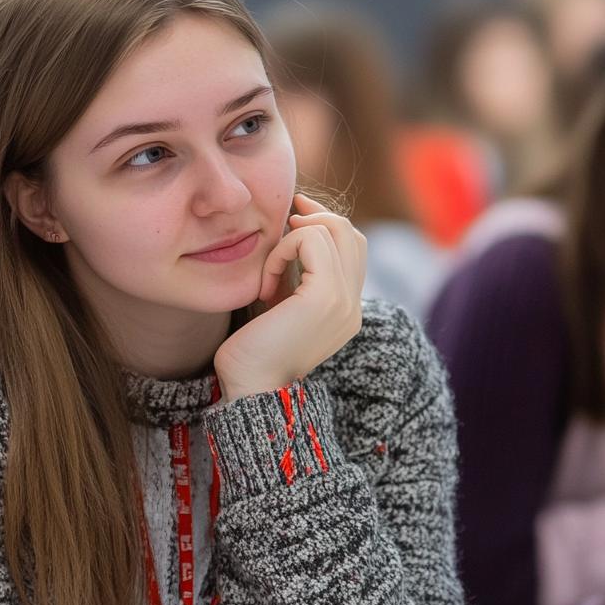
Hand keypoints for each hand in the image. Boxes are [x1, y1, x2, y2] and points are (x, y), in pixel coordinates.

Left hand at [214, 193, 365, 400]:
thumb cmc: (253, 353)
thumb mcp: (283, 308)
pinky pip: (310, 240)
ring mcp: (344, 301)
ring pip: (331, 230)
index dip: (327, 223)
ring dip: (290, 241)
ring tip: (268, 277)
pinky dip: (282, 250)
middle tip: (287, 220)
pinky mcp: (325, 296)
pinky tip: (266, 285)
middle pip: (350, 233)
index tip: (295, 217)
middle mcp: (352, 306)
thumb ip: (296, 278)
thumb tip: (295, 231)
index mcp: (346, 311)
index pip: (354, 249)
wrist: (249, 388)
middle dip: (316, 216)